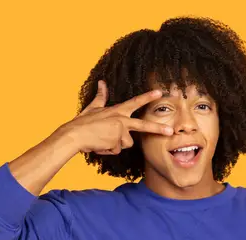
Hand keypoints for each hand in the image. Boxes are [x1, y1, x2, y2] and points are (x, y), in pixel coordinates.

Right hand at [58, 80, 173, 154]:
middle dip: (158, 128)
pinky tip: (100, 145)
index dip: (147, 97)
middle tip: (170, 131)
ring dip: (115, 145)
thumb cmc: (82, 123)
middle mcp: (121, 119)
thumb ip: (101, 97)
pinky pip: (116, 150)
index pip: (135, 102)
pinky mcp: (117, 141)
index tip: (159, 93)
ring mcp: (120, 131)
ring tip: (102, 140)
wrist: (75, 135)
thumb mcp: (93, 107)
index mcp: (117, 111)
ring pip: (126, 143)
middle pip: (143, 125)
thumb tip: (101, 82)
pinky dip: (108, 150)